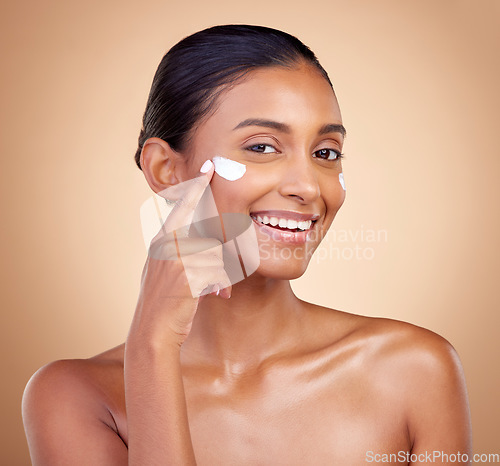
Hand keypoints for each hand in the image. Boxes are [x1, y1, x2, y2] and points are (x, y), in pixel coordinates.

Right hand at [131, 160, 231, 346]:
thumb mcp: (167, 272)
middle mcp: (165, 243)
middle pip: (209, 237)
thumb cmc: (165, 304)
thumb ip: (181, 253)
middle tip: (214, 278)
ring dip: (218, 277)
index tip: (209, 167)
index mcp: (161, 240)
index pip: (182, 207)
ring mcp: (174, 255)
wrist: (152, 333)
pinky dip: (217, 286)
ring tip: (208, 293)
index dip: (196, 186)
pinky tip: (209, 297)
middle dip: (218, 262)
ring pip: (216, 255)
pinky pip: (216, 271)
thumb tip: (210, 244)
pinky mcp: (185, 271)